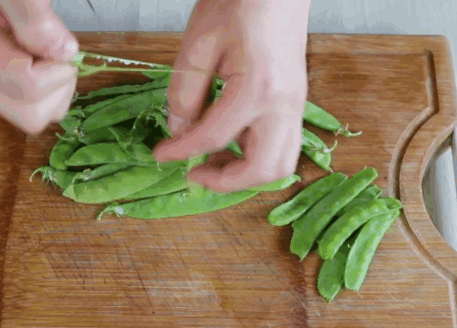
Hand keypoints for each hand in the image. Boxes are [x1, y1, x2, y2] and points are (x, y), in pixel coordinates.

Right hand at [0, 0, 78, 134]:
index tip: (55, 39)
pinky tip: (43, 64)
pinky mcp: (5, 95)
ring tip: (45, 54)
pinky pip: (41, 111)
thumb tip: (64, 53)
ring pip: (39, 118)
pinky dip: (53, 91)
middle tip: (52, 50)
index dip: (57, 68)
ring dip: (57, 89)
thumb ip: (35, 18)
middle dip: (57, 86)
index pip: (31, 88)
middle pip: (33, 116)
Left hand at [152, 0, 310, 192]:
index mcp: (257, 90)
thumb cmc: (240, 2)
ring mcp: (296, 107)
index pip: (214, 138)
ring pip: (280, 166)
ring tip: (215, 163)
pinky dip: (258, 158)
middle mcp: (284, 107)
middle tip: (194, 173)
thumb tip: (178, 129)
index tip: (160, 154)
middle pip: (262, 169)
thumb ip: (185, 91)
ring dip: (246, 175)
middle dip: (224, 182)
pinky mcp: (296, 104)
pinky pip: (283, 147)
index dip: (181, 151)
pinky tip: (233, 145)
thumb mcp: (199, 42)